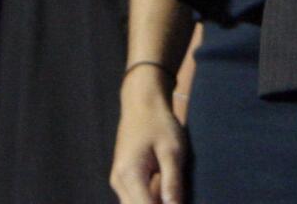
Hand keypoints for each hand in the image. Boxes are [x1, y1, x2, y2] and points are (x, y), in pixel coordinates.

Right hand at [110, 66, 189, 203]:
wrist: (141, 103)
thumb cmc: (159, 123)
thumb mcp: (173, 150)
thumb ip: (172, 182)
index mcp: (130, 174)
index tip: (177, 203)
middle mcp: (119, 181)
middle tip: (176, 197)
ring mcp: (118, 181)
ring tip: (172, 193)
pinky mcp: (123, 178)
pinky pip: (135, 198)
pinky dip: (149, 200)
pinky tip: (166, 193)